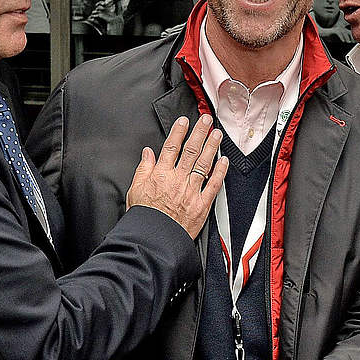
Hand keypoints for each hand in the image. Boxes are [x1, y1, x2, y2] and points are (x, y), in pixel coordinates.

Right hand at [125, 114, 226, 236]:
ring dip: (212, 146)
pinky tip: (224, 160)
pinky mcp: (202, 205)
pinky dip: (220, 172)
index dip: (178, 132)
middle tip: (207, 120)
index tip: (185, 121)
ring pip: (204, 164)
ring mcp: (191, 191)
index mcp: (160, 175)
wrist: (153, 240)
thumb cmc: (144, 218)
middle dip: (199, 133)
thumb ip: (143, 169)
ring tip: (217, 134)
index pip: (171, 147)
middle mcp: (177, 180)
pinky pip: (213, 185)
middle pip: (190, 151)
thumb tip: (147, 153)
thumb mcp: (135, 190)